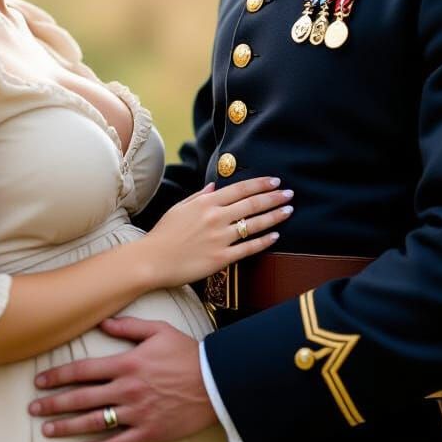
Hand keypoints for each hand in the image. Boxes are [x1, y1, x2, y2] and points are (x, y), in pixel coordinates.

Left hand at [29, 317, 215, 441]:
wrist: (215, 382)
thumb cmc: (187, 353)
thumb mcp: (158, 330)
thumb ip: (128, 326)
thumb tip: (102, 321)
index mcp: (126, 363)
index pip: (83, 370)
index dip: (58, 375)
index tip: (40, 381)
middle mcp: (126, 389)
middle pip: (82, 397)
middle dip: (54, 403)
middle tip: (33, 409)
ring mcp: (136, 412)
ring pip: (94, 422)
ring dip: (67, 427)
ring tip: (47, 430)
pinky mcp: (148, 431)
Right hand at [140, 177, 292, 286]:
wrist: (152, 260)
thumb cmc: (164, 234)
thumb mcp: (179, 208)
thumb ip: (199, 196)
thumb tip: (214, 187)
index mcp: (205, 203)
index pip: (240, 189)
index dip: (260, 184)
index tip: (275, 181)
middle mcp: (215, 217)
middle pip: (251, 204)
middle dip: (274, 197)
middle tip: (289, 194)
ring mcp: (219, 238)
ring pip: (254, 224)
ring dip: (274, 216)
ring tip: (288, 211)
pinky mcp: (221, 258)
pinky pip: (248, 248)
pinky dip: (264, 241)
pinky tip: (276, 236)